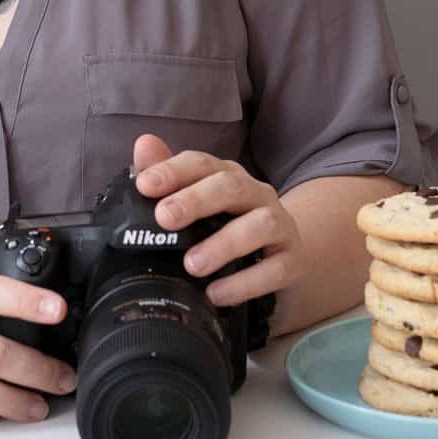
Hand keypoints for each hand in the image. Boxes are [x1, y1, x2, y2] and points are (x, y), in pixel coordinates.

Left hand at [131, 134, 310, 306]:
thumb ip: (169, 176)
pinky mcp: (294, 261)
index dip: (172, 170)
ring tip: (192, 264)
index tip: (144, 185)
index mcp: (228, 176)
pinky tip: (216, 293)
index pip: (202, 163)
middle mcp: (257, 194)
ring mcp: (280, 226)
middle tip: (165, 218)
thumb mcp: (199, 204)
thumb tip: (144, 144)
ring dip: (224, 243)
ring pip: (260, 224)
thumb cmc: (230, 227)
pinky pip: (275, 269)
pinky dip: (244, 283)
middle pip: (231, 186)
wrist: (283, 260)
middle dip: (196, 200)